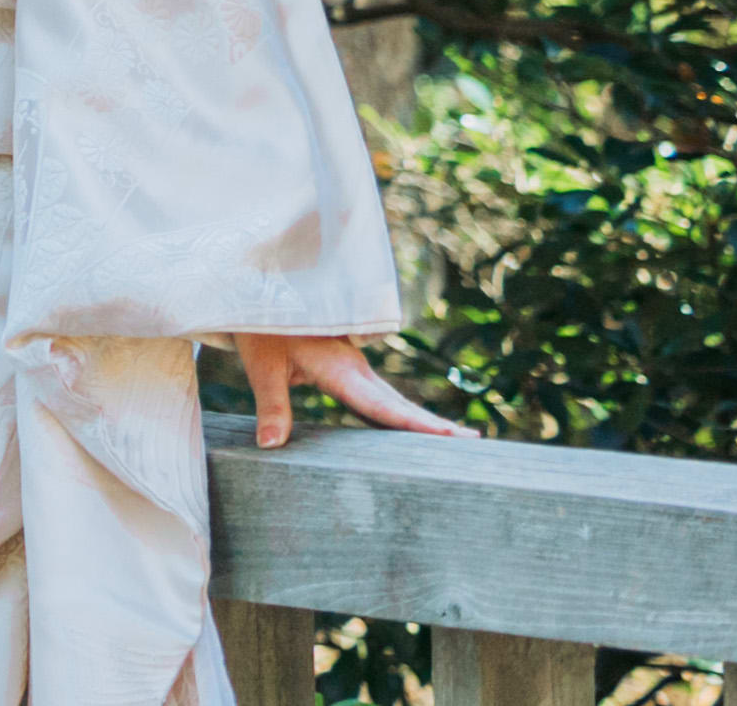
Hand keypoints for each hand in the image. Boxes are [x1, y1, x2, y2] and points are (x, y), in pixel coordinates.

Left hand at [230, 334, 461, 447]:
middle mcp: (357, 369)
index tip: (449, 435)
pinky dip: (403, 413)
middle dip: (434, 424)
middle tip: (474, 442)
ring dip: (424, 419)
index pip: (382, 404)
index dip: (413, 423)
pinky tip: (414, 429)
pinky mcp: (351, 369)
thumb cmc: (262, 328)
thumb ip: (271, 406)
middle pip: (401, 403)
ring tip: (461, 439)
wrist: (263, 291)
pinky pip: (383, 396)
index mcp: (340, 369)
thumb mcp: (262, 365)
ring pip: (396, 399)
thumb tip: (269, 446)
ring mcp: (357, 368)